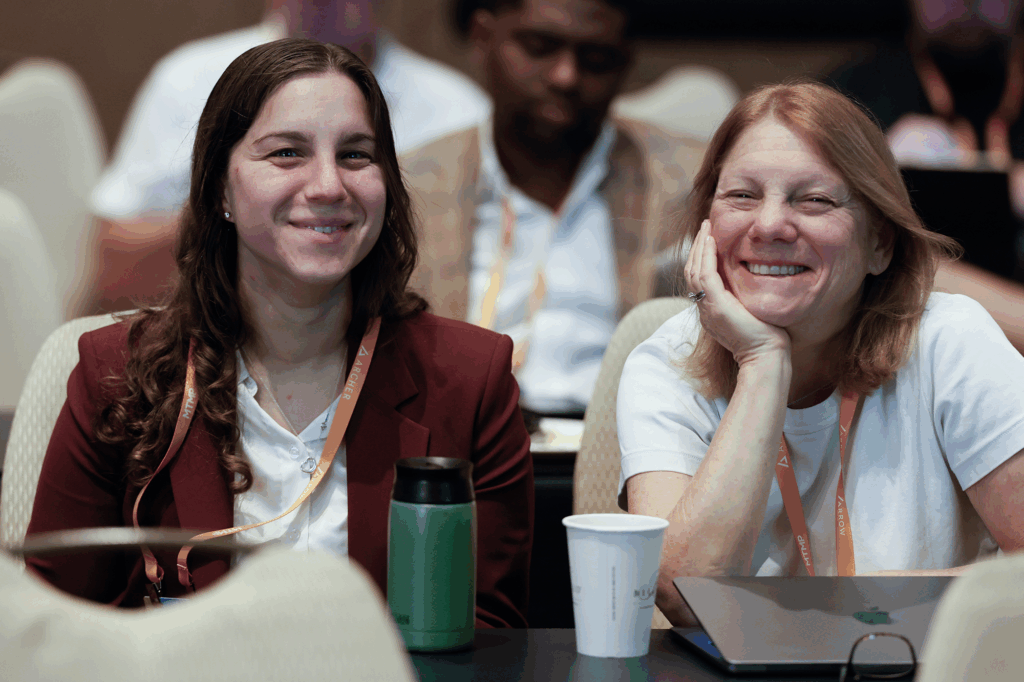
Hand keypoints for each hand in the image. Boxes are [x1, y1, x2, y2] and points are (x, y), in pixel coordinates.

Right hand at [685, 220, 790, 365]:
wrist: (765, 355)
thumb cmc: (766, 337)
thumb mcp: (751, 312)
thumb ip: (745, 297)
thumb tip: (758, 279)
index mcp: (710, 310)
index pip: (698, 278)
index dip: (702, 257)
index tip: (710, 239)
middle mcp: (703, 308)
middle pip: (692, 271)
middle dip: (698, 247)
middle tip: (705, 227)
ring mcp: (707, 306)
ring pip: (694, 269)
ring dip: (700, 246)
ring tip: (706, 227)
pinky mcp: (715, 304)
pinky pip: (704, 274)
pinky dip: (706, 255)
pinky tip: (712, 240)